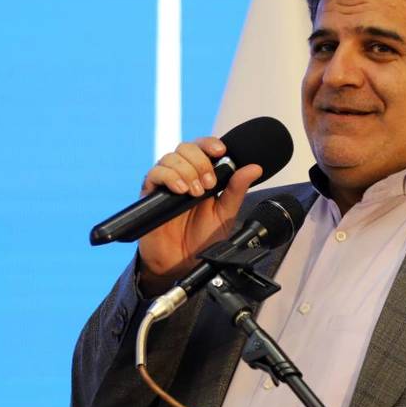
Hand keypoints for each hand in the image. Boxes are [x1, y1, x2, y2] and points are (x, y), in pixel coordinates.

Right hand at [136, 136, 262, 294]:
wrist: (182, 263)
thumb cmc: (202, 239)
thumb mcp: (225, 214)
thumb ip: (237, 190)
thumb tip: (255, 168)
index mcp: (201, 176)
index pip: (203, 147)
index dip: (210, 143)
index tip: (221, 151)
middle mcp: (182, 175)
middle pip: (186, 147)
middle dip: (201, 161)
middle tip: (209, 184)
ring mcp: (166, 183)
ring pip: (171, 157)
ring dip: (187, 171)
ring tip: (196, 193)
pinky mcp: (150, 194)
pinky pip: (155, 173)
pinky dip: (170, 177)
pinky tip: (181, 190)